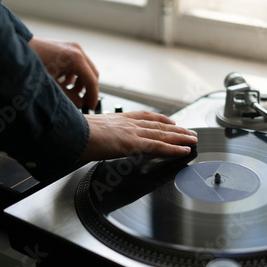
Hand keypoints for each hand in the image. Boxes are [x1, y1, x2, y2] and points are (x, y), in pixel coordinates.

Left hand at [28, 37, 98, 108]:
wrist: (16, 50)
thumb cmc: (31, 66)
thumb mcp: (52, 87)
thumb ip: (70, 98)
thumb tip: (81, 104)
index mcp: (75, 58)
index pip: (92, 81)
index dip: (93, 96)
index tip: (91, 107)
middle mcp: (77, 50)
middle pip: (92, 74)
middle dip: (88, 90)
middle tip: (83, 102)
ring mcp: (72, 47)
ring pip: (86, 70)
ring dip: (81, 83)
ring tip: (71, 94)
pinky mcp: (66, 48)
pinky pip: (78, 65)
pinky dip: (75, 76)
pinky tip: (64, 84)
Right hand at [79, 111, 197, 160]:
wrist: (72, 133)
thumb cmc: (76, 132)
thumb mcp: (90, 128)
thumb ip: (101, 132)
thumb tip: (97, 139)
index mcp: (119, 118)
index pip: (146, 117)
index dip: (161, 119)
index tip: (171, 121)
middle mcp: (129, 123)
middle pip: (159, 125)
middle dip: (177, 128)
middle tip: (190, 131)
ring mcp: (133, 132)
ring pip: (163, 134)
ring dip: (181, 137)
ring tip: (194, 139)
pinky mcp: (134, 144)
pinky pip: (159, 147)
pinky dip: (174, 149)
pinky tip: (184, 150)